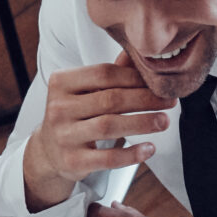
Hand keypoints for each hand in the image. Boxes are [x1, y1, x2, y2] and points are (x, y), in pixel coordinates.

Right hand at [21, 54, 171, 210]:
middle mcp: (59, 107)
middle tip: (169, 101)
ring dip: (143, 123)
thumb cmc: (73, 115)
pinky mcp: (73, 161)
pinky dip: (132, 153)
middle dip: (145, 99)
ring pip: (110, 126)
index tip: (157, 82)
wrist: (48, 151)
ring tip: (164, 121)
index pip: (104, 74)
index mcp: (61, 82)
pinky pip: (108, 158)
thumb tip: (137, 56)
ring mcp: (64, 135)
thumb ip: (109, 75)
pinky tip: (149, 148)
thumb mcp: (83, 91)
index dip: (134, 77)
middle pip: (110, 99)